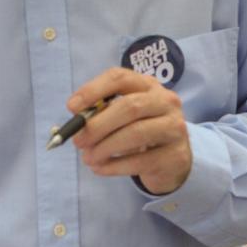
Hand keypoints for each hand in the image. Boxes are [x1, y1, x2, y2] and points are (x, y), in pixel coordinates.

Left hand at [70, 67, 190, 194]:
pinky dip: (114, 166)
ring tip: (88, 158)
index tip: (72, 107)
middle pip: (130, 107)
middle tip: (78, 140)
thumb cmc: (141, 130)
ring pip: (136, 134)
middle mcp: (166, 101)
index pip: (120, 78)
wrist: (173, 159)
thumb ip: (102, 112)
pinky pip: (140, 160)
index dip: (94, 90)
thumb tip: (76, 119)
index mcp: (148, 85)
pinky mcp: (175, 154)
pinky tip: (100, 168)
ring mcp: (174, 128)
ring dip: (105, 147)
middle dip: (98, 125)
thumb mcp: (123, 116)